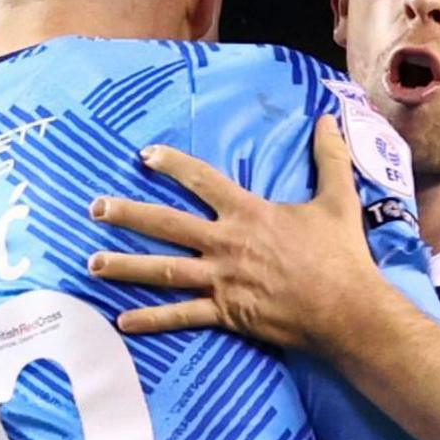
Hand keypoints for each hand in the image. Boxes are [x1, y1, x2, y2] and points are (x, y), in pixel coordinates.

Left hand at [87, 117, 408, 350]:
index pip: (202, 181)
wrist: (346, 310)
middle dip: (128, 214)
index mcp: (248, 213)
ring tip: (93, 264)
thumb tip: (330, 119)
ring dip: (125, 266)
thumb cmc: (342, 256)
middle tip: (95, 208)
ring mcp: (222, 280)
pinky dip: (151, 320)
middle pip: (166, 224)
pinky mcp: (226, 313)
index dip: (172, 164)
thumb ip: (330, 158)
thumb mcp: (338, 200)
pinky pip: (181, 317)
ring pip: (163, 271)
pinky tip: (122, 321)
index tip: (145, 155)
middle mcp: (226, 244)